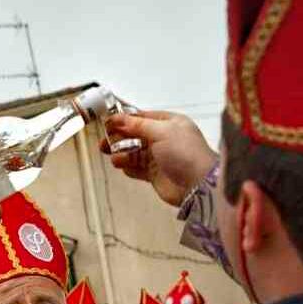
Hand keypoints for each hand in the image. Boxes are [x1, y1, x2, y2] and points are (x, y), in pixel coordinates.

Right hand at [102, 111, 217, 207]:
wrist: (198, 185)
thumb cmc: (186, 154)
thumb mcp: (161, 131)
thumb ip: (137, 125)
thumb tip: (118, 119)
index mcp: (170, 123)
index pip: (142, 117)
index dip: (124, 120)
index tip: (108, 123)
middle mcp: (165, 138)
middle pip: (135, 135)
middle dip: (119, 138)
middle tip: (104, 143)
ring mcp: (160, 157)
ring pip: (134, 152)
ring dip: (122, 154)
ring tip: (115, 158)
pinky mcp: (155, 174)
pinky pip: (137, 168)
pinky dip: (128, 167)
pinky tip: (123, 166)